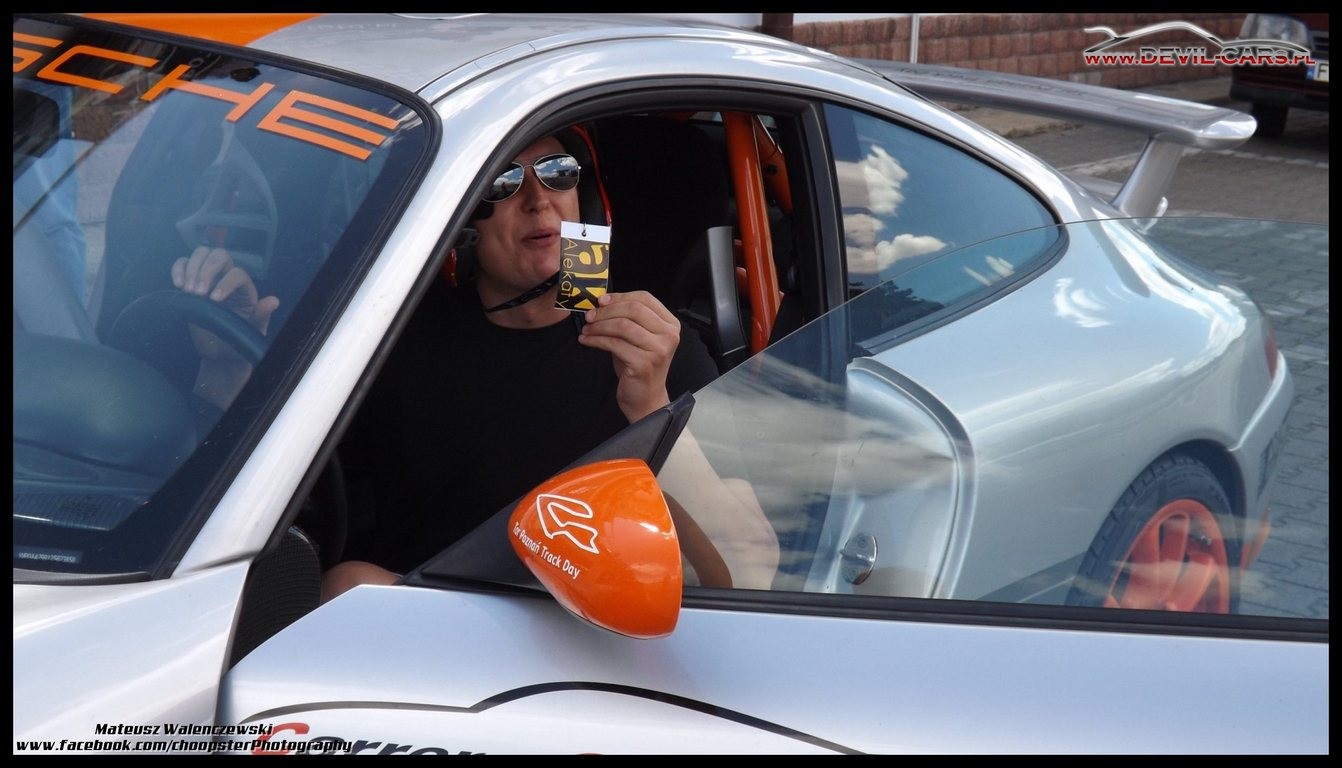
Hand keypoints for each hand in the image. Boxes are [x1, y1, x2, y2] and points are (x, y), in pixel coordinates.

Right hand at [171, 246, 279, 359]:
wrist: (219, 352)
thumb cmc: (238, 340)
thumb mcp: (252, 331)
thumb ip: (261, 316)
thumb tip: (273, 301)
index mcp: (245, 289)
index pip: (238, 273)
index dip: (226, 282)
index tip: (214, 300)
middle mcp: (227, 278)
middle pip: (220, 255)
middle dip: (207, 270)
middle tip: (197, 293)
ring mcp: (208, 277)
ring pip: (202, 253)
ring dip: (192, 268)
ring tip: (187, 291)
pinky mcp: (191, 280)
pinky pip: (183, 263)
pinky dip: (178, 269)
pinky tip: (178, 285)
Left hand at [578, 291, 678, 422]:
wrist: (645, 399)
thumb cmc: (638, 366)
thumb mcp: (637, 337)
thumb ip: (626, 318)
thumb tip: (602, 301)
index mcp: (670, 324)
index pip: (644, 298)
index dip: (620, 296)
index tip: (601, 301)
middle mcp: (669, 335)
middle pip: (633, 309)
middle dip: (606, 311)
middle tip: (589, 316)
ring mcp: (659, 350)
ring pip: (623, 325)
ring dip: (599, 326)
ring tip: (587, 329)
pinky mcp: (644, 363)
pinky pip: (615, 344)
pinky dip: (596, 340)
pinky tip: (586, 341)